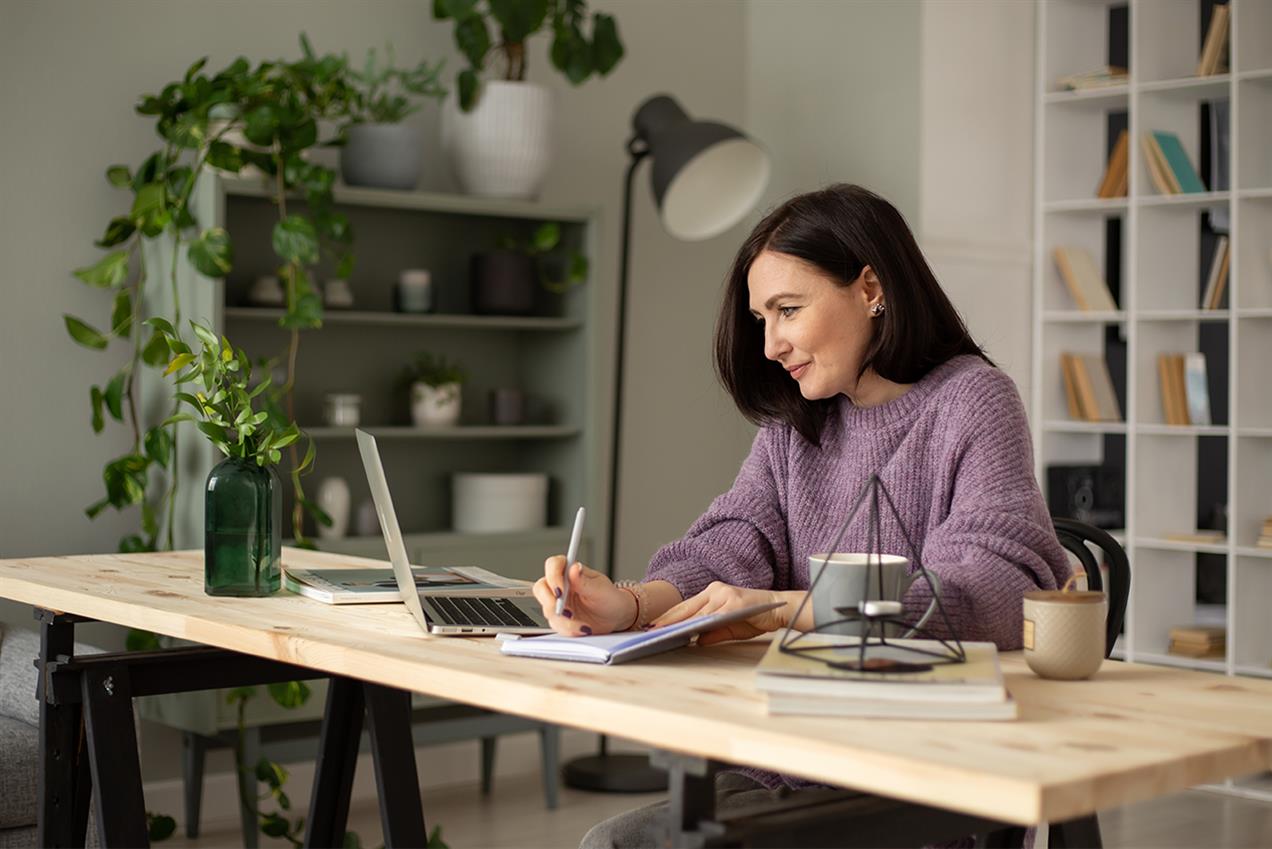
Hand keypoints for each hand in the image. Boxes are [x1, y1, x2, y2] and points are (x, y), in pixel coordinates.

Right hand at [532, 556, 636, 636]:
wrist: (615, 617)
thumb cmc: (609, 598)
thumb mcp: (600, 589)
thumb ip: (584, 581)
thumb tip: (574, 568)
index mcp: (570, 571)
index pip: (553, 565)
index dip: (553, 577)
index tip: (560, 591)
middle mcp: (560, 585)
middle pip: (541, 588)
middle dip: (551, 603)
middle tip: (568, 613)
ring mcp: (557, 602)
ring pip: (547, 609)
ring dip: (563, 621)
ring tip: (583, 626)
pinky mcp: (558, 618)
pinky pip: (555, 625)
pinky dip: (567, 630)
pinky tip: (581, 630)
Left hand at [649, 581, 788, 645]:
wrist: (779, 609)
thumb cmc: (756, 617)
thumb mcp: (730, 627)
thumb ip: (713, 633)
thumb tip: (696, 641)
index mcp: (713, 593)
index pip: (686, 606)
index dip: (669, 616)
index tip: (654, 626)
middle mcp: (716, 590)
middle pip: (686, 607)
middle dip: (667, 620)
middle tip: (650, 630)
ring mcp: (724, 594)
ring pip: (696, 612)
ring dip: (679, 624)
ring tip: (663, 632)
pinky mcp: (733, 602)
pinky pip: (712, 616)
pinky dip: (699, 624)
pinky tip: (688, 632)